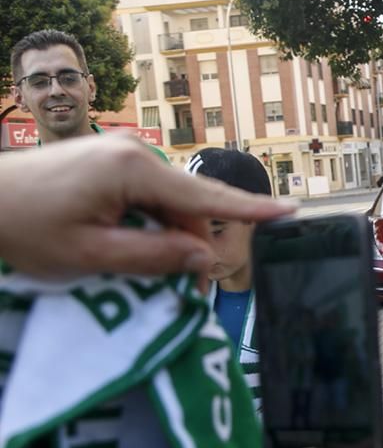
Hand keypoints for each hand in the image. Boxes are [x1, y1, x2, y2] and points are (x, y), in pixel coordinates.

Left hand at [0, 135, 294, 280]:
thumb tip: (204, 259)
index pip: (205, 195)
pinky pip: (148, 197)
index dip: (250, 210)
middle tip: (188, 295)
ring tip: (152, 276)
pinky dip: (151, 226)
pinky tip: (135, 250)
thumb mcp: (90, 255)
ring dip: (170, 239)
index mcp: (133, 169)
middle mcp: (134, 153)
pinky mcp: (109, 163)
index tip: (291, 212)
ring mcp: (121, 155)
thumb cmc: (24, 228)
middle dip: (194, 246)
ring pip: (169, 204)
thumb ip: (153, 257)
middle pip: (188, 205)